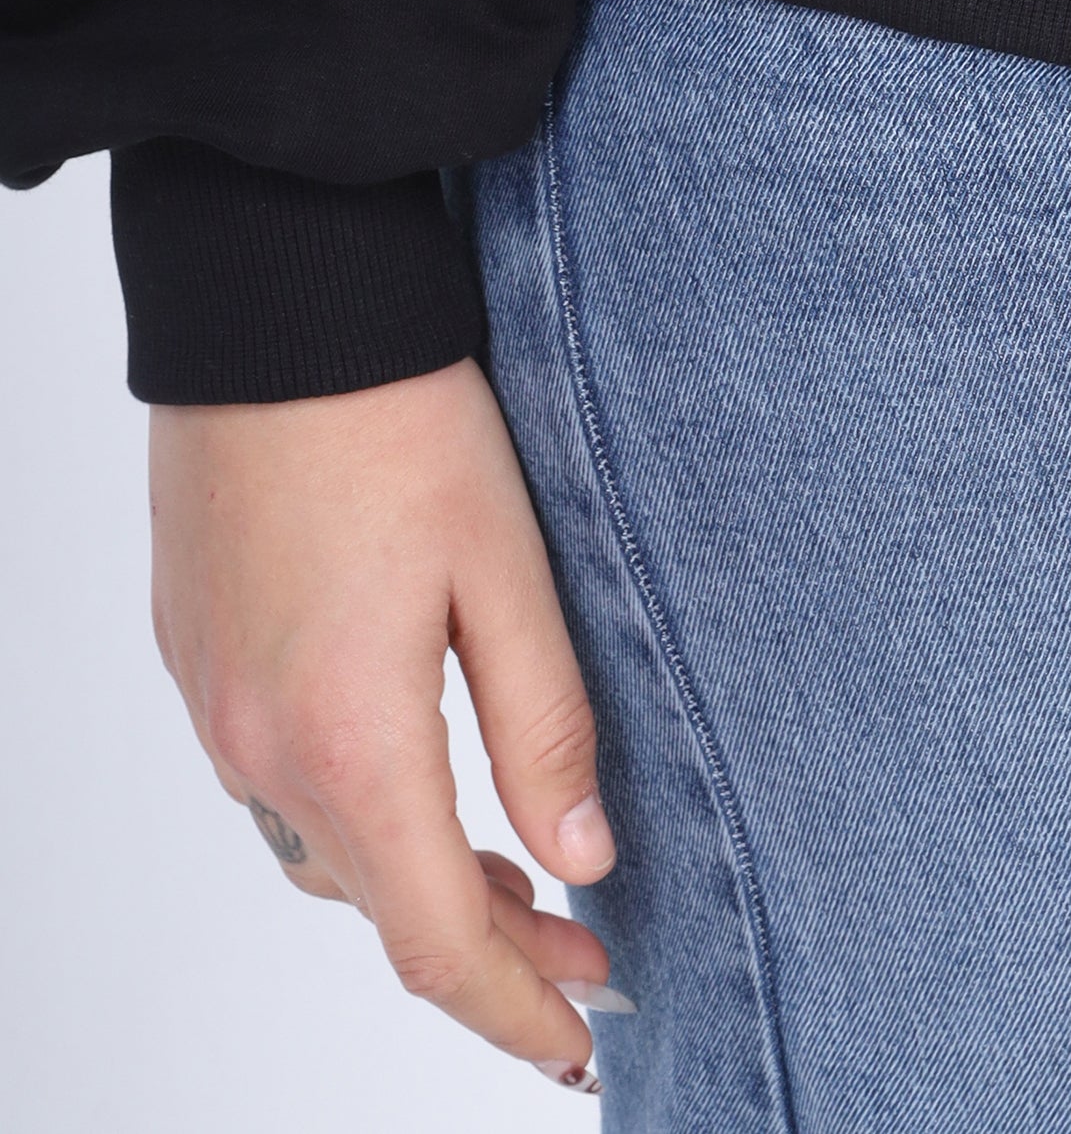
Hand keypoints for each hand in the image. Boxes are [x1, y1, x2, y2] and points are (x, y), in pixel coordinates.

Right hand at [150, 355, 620, 1085]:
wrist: (271, 307)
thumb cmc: (398, 416)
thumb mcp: (507, 567)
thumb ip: (545, 725)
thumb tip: (585, 863)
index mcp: (350, 743)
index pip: (439, 942)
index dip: (516, 1012)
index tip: (582, 1047)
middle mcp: (261, 748)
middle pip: (379, 908)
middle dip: (489, 951)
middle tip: (587, 961)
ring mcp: (215, 705)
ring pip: (324, 852)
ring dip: (419, 885)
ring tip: (521, 881)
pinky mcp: (199, 653)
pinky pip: (278, 784)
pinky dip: (356, 819)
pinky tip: (415, 786)